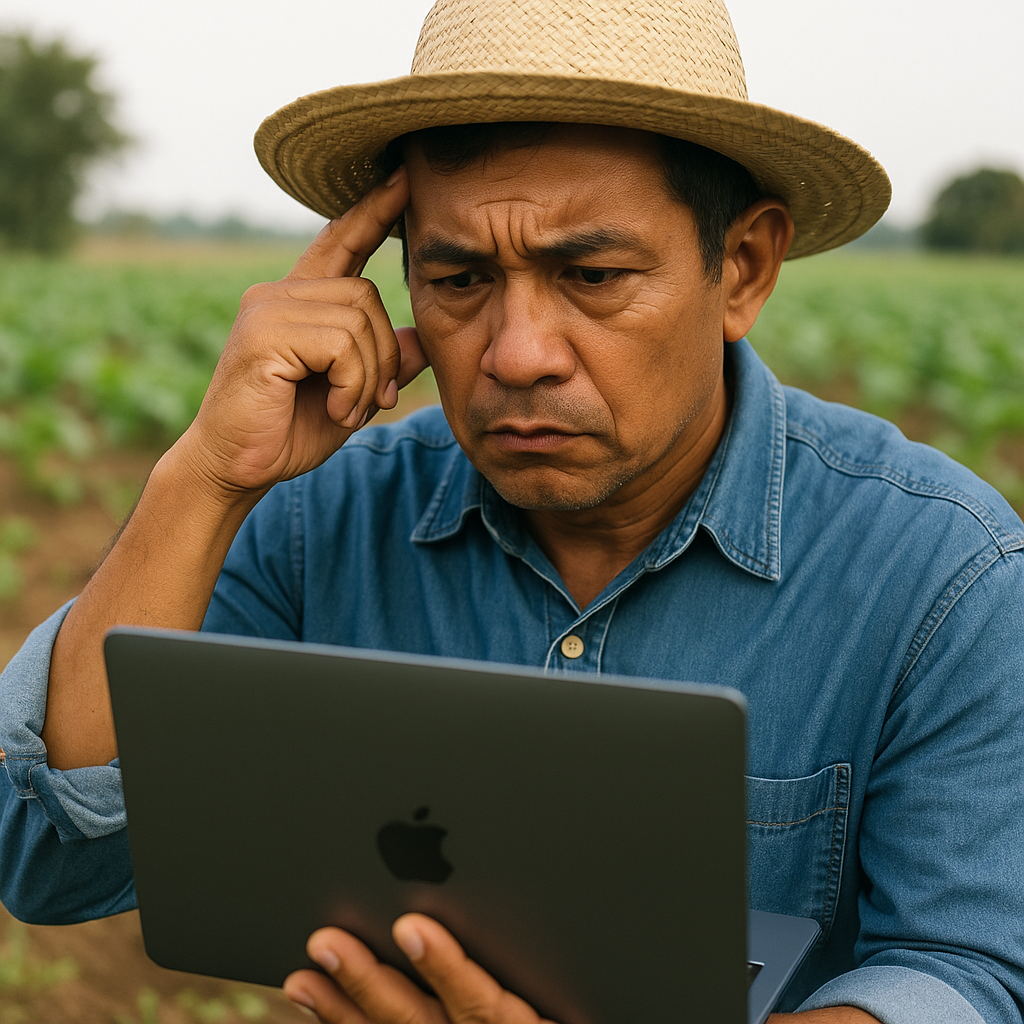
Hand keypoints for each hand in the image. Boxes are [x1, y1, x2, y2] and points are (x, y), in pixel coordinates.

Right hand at [177, 165, 428, 499]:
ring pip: (359, 322)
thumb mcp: (351, 395)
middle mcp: (279, 293)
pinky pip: (340, 346)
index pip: (341, 242)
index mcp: (297, 300)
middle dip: (383, 358)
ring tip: (346, 409)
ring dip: (367, 378)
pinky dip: (350, 386)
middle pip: (368, 296)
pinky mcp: (263, 335)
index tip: (403, 179)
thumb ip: (382, 364)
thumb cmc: (288, 430)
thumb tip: (421, 340)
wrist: (237, 468)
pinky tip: (333, 409)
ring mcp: (267, 309)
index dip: (373, 211)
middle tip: (370, 402)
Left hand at [283, 914, 557, 1023]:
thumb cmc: (544, 1013)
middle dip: (368, 983)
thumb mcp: (562, 998)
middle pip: (420, 1023)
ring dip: (340, 1012)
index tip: (412, 928)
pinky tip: (314, 1007)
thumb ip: (526, 960)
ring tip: (304, 978)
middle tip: (327, 943)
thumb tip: (454, 913)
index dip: (446, 968)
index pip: (482, 1005)